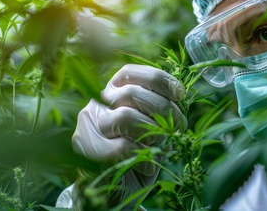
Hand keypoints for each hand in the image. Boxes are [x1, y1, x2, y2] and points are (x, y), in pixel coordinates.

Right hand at [72, 64, 185, 203]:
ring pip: (125, 117)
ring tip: (161, 148)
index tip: (179, 95)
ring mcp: (88, 128)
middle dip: (164, 110)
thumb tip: (178, 92)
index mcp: (111, 94)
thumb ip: (159, 107)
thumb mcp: (154, 127)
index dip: (159, 80)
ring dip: (153, 134)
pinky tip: (147, 166)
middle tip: (178, 128)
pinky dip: (143, 157)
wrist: (119, 194)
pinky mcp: (87, 151)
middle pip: (132, 94)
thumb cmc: (140, 156)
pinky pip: (121, 147)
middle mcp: (96, 106)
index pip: (131, 72)